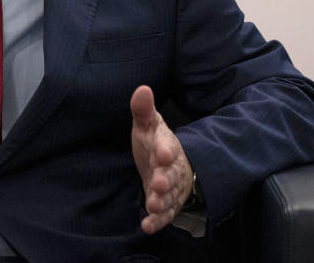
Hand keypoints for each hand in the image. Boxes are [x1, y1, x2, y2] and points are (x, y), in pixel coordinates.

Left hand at [130, 85, 193, 234]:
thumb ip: (143, 110)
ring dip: (161, 201)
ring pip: (169, 196)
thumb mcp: (148, 125)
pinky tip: (146, 226)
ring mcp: (170, 188)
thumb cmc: (155, 143)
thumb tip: (141, 88)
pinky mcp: (166, 204)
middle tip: (159, 185)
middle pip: (171, 175)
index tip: (161, 152)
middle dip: (165, 180)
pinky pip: (164, 214)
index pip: (167, 147)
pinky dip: (157, 221)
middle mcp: (172, 169)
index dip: (165, 150)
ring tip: (153, 205)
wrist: (169, 165)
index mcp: (166, 146)